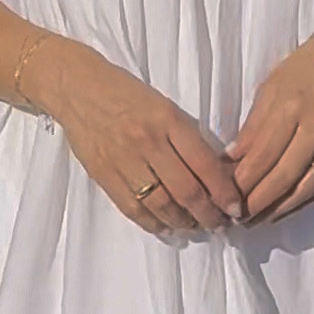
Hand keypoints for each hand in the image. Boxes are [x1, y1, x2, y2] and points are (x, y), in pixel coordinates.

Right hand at [25, 37, 245, 237]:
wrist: (77, 86)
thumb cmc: (126, 93)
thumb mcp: (165, 106)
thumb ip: (187, 138)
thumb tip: (214, 174)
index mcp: (168, 120)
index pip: (205, 165)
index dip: (224, 193)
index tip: (236, 208)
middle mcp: (148, 142)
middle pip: (186, 191)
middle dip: (208, 215)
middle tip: (220, 225)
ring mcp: (124, 160)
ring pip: (161, 205)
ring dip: (183, 223)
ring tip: (195, 227)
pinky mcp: (104, 174)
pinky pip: (133, 208)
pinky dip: (153, 223)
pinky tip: (166, 227)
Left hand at [229, 16, 313, 221]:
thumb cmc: (308, 64)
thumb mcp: (271, 85)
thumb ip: (254, 125)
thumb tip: (233, 159)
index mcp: (292, 106)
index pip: (261, 155)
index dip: (239, 180)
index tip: (220, 194)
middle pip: (281, 177)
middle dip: (254, 202)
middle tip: (232, 218)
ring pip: (304, 188)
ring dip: (277, 209)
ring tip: (253, 221)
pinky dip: (301, 202)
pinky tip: (283, 210)